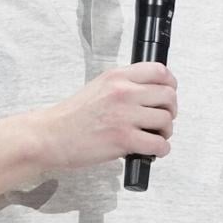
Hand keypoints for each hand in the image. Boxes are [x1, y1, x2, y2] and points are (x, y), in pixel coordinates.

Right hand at [34, 62, 177, 170]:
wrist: (51, 135)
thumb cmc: (73, 115)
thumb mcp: (100, 86)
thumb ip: (125, 85)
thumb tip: (153, 92)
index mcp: (117, 77)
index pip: (159, 71)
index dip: (171, 84)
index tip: (169, 94)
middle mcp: (123, 92)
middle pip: (168, 96)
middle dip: (171, 111)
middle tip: (163, 120)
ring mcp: (124, 115)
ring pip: (166, 120)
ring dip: (166, 132)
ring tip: (156, 136)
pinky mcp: (123, 139)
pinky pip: (158, 144)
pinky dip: (161, 150)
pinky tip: (153, 150)